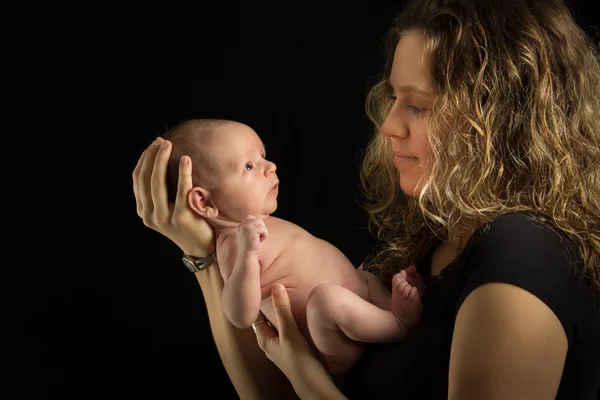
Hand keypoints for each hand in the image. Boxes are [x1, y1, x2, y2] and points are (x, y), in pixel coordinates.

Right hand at [132, 138, 214, 255]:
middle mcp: (150, 215)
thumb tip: (159, 162)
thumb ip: (160, 193)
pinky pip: (181, 190)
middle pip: (145, 179)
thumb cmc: (187, 224)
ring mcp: (164, 218)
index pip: (137, 180)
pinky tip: (186, 159)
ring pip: (157, 183)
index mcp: (143, 211)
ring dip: (162, 160)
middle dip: (151, 156)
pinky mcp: (181, 218)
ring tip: (169, 145)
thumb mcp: (166, 210)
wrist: (201, 248)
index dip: (144, 159)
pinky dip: (183, 172)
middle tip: (161, 141)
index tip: (153, 145)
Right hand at [238, 215, 267, 254]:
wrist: (247, 255)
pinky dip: (265, 235)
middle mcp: (242, 225)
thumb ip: (251, 226)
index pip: (251, 217)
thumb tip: (259, 220)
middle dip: (261, 228)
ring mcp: (246, 228)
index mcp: (240, 226)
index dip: (256, 225)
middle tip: (258, 237)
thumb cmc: (250, 246)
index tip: (254, 235)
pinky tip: (260, 241)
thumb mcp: (248, 234)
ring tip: (259, 239)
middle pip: (258, 219)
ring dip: (263, 232)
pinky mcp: (251, 232)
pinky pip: (263, 230)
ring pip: (261, 224)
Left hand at [255, 285, 344, 398]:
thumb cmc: (299, 360)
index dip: (259, 301)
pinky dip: (291, 322)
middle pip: (269, 319)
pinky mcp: (293, 350)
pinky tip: (299, 316)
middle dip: (272, 306)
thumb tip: (276, 286)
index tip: (264, 286)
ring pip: (279, 325)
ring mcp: (281, 347)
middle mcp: (270, 343)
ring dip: (283, 314)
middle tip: (278, 288)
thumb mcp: (290, 332)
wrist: (313, 384)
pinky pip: (288, 330)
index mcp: (263, 339)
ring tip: (289, 297)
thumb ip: (283, 310)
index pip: (257, 315)